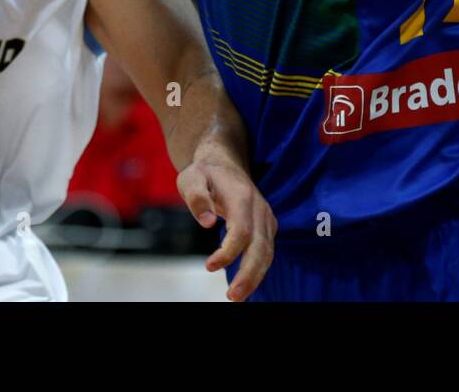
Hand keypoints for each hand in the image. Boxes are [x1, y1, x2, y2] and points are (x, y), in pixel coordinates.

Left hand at [177, 155, 276, 300]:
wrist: (224, 162)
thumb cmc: (204, 173)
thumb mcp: (191, 178)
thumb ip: (198, 198)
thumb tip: (207, 223)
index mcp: (242, 197)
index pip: (242, 231)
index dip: (228, 252)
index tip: (208, 266)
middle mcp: (260, 208)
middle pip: (261, 246)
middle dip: (249, 273)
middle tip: (232, 296)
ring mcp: (266, 217)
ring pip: (267, 251)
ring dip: (256, 276)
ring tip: (238, 296)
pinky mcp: (266, 225)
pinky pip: (267, 250)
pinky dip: (259, 269)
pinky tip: (246, 283)